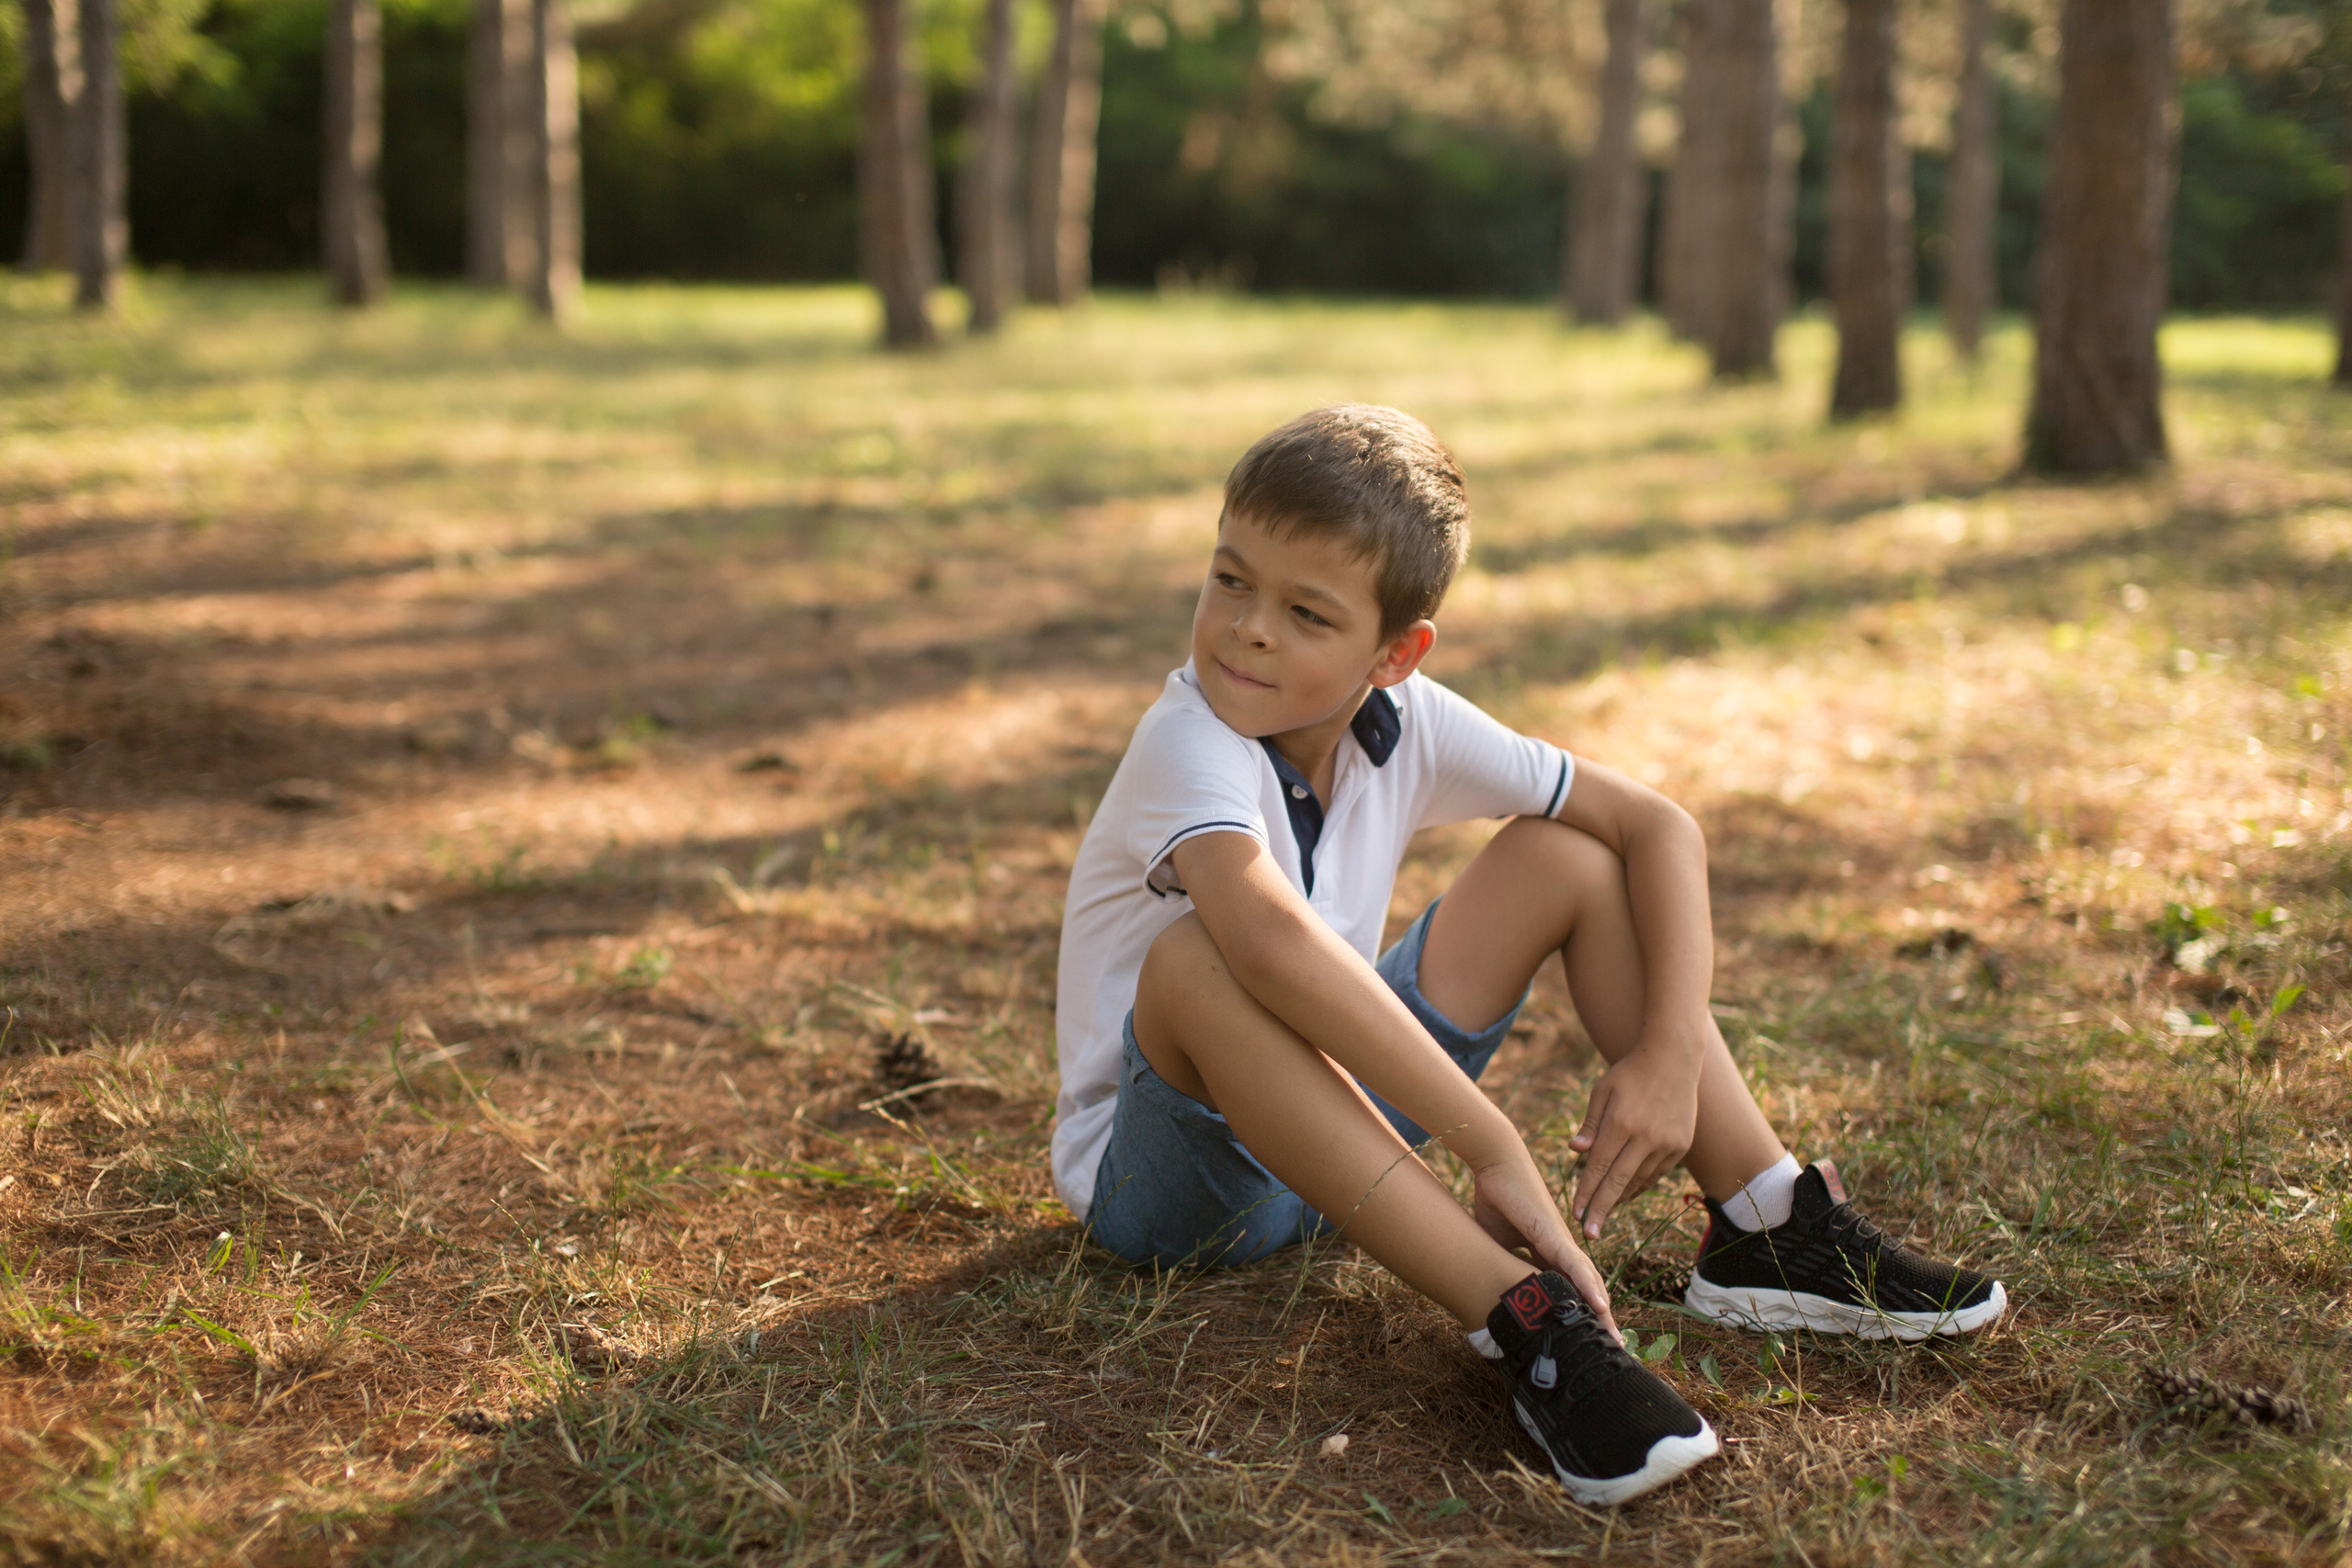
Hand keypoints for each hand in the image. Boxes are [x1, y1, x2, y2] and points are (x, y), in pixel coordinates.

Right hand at [1470, 1151, 1617, 1338]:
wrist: (1497, 1165)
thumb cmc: (1496, 1199)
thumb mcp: (1497, 1242)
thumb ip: (1502, 1262)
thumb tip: (1492, 1288)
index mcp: (1547, 1253)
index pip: (1569, 1289)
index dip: (1578, 1312)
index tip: (1588, 1338)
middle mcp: (1560, 1249)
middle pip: (1586, 1289)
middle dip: (1599, 1319)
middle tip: (1612, 1347)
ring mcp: (1560, 1241)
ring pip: (1588, 1281)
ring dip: (1602, 1310)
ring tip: (1614, 1337)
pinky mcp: (1554, 1234)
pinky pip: (1576, 1265)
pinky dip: (1588, 1285)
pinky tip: (1601, 1306)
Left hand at [1569, 1039, 1699, 1239]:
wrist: (1674, 1058)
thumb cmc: (1630, 1073)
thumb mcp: (1602, 1090)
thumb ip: (1590, 1123)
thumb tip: (1575, 1151)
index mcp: (1622, 1122)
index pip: (1599, 1166)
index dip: (1586, 1192)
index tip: (1576, 1214)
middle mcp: (1646, 1137)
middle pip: (1619, 1181)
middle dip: (1601, 1209)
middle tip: (1589, 1235)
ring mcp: (1667, 1143)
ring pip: (1639, 1180)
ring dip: (1620, 1199)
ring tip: (1603, 1214)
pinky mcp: (1681, 1146)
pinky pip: (1656, 1173)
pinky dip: (1640, 1185)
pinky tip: (1626, 1195)